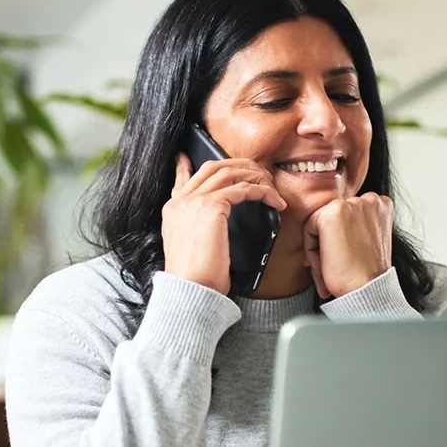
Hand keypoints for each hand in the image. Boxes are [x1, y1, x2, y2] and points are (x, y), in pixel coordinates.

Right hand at [162, 154, 285, 293]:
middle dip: (240, 166)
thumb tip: (216, 227)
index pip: (182, 178)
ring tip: (271, 188)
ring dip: (255, 176)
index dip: (188, 165)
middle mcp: (181, 201)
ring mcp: (194, 201)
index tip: (191, 157)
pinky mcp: (212, 207)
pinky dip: (262, 192)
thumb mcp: (190, 248)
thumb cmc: (196, 278)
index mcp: (173, 210)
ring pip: (229, 172)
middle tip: (259, 173)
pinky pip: (243, 189)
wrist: (189, 290)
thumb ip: (198, 230)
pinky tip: (273, 201)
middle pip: (213, 167)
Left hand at [302, 194, 392, 299]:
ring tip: (330, 267)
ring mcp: (352, 204)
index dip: (342, 239)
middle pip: (333, 218)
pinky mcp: (333, 212)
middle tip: (334, 266)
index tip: (344, 258)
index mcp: (381, 205)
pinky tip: (327, 263)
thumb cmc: (367, 272)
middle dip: (328, 243)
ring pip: (320, 222)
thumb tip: (332, 227)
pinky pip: (309, 228)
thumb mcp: (368, 241)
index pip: (348, 216)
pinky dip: (312, 250)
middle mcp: (370, 199)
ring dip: (319, 247)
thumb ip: (355, 226)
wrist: (367, 288)